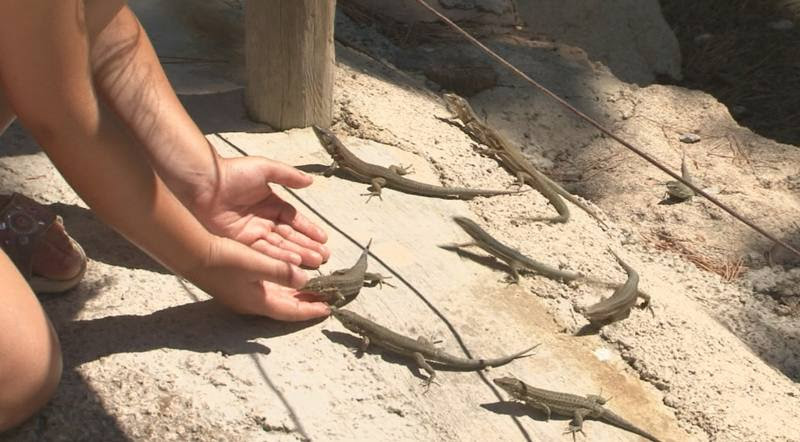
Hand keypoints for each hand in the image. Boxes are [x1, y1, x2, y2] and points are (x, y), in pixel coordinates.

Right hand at [186, 235, 329, 319]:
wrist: (192, 254)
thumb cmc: (223, 258)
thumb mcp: (255, 263)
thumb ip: (282, 272)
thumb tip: (306, 280)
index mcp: (258, 302)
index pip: (291, 311)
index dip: (310, 310)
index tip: (329, 309)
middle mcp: (253, 302)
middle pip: (287, 306)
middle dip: (307, 302)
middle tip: (327, 297)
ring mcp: (245, 295)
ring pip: (279, 297)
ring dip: (297, 293)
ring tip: (315, 288)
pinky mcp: (240, 285)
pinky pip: (270, 289)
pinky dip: (285, 285)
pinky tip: (292, 277)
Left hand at [189, 155, 329, 267]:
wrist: (204, 183)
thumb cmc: (232, 172)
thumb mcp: (265, 169)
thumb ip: (288, 176)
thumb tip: (310, 181)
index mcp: (270, 203)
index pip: (294, 219)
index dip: (309, 229)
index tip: (324, 239)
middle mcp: (262, 220)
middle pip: (289, 237)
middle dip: (308, 246)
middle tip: (324, 257)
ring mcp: (251, 233)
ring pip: (279, 247)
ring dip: (298, 254)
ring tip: (315, 262)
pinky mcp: (240, 243)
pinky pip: (263, 252)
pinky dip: (279, 258)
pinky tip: (294, 263)